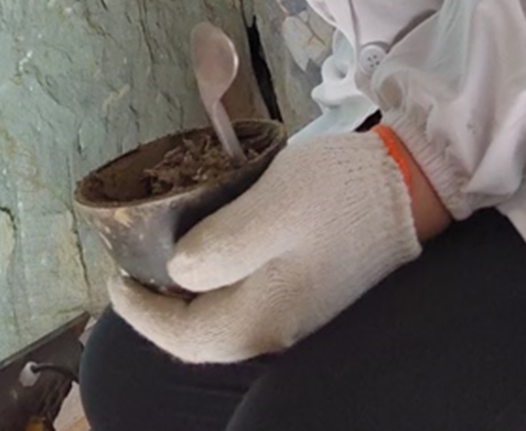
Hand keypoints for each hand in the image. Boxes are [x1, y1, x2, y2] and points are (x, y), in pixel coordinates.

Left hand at [110, 129, 421, 363]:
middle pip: (203, 335)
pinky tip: (214, 251)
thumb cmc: (336, 193)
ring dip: (190, 295)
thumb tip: (177, 274)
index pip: (185, 338)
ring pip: (226, 318)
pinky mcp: (311, 293)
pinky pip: (249, 300)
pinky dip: (219, 283)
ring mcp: (299, 315)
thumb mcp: (270, 208)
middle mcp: (280, 331)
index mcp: (263, 319)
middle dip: (162, 308)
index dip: (143, 314)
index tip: (116, 278)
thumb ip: (220, 246)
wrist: (409, 185)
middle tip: (133, 266)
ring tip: (164, 255)